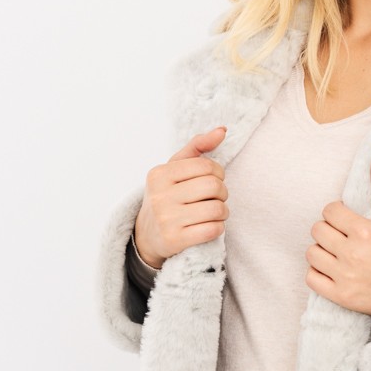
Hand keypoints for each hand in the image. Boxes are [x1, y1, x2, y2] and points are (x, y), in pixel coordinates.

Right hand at [133, 126, 229, 267]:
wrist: (147, 235)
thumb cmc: (168, 196)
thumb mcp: (175, 169)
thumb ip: (197, 147)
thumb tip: (222, 130)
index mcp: (159, 174)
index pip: (206, 166)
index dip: (218, 172)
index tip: (213, 179)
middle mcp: (160, 196)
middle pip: (214, 186)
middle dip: (222, 192)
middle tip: (216, 198)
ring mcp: (166, 219)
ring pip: (217, 209)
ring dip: (223, 212)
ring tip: (215, 212)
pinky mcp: (175, 240)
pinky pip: (213, 230)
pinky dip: (218, 227)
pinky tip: (209, 226)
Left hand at [305, 148, 370, 317]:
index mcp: (365, 232)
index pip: (329, 211)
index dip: (337, 214)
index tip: (347, 222)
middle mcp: (352, 254)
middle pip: (317, 230)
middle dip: (328, 231)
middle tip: (342, 238)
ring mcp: (344, 276)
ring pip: (311, 253)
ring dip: (321, 252)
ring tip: (337, 254)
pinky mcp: (339, 296)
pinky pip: (311, 277)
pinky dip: (317, 274)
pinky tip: (333, 271)